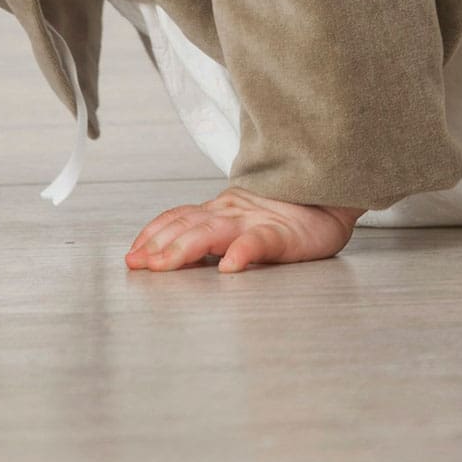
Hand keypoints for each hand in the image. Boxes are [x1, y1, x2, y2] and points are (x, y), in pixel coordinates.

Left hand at [125, 187, 364, 274]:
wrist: (330, 194)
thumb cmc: (288, 215)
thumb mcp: (244, 222)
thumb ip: (215, 235)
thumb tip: (180, 257)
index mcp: (220, 212)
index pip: (178, 218)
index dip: (152, 234)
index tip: (131, 254)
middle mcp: (231, 213)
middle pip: (186, 227)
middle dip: (157, 247)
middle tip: (137, 265)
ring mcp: (255, 221)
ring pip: (212, 233)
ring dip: (183, 249)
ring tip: (163, 266)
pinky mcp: (283, 233)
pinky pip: (259, 242)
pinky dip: (241, 253)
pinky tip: (229, 266)